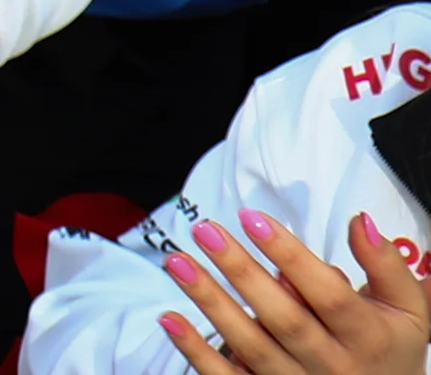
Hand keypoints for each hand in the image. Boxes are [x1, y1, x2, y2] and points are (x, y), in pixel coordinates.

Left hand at [156, 207, 430, 374]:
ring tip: (177, 261)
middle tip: (205, 229)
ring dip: (211, 304)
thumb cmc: (389, 346)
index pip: (328, 295)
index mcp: (368, 338)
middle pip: (284, 319)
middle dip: (242, 273)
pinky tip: (169, 317)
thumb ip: (387, 266)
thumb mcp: (407, 310)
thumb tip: (362, 221)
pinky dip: (197, 352)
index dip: (291, 256)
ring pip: (251, 346)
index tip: (252, 217)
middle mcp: (333, 366)